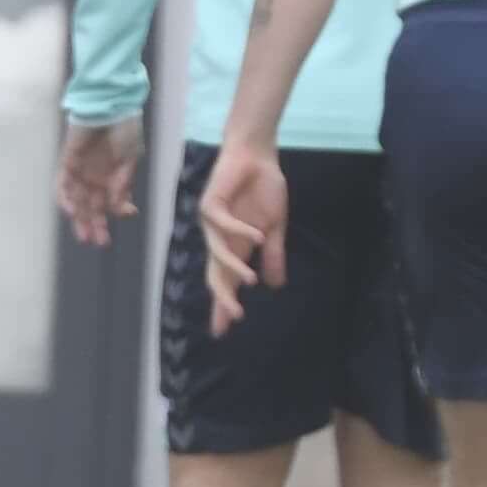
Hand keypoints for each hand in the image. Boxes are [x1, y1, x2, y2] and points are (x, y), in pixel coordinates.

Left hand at [54, 116, 144, 245]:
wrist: (110, 104)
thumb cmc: (125, 128)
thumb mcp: (131, 158)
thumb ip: (123, 183)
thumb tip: (119, 207)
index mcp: (112, 175)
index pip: (112, 200)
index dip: (118, 211)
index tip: (129, 213)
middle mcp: (95, 175)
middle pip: (92, 206)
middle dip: (96, 224)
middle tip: (100, 242)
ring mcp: (81, 170)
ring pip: (77, 201)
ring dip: (81, 219)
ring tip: (85, 237)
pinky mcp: (68, 162)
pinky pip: (62, 185)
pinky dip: (66, 199)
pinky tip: (72, 212)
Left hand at [195, 140, 290, 333]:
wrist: (258, 155)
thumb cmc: (265, 188)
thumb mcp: (275, 226)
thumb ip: (273, 254)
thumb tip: (276, 286)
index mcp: (234, 246)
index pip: (227, 281)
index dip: (223, 305)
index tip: (223, 331)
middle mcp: (219, 238)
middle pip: (216, 275)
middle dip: (223, 298)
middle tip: (232, 318)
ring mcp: (212, 222)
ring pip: (217, 253)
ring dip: (234, 268)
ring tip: (250, 282)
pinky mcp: (210, 203)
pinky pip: (223, 223)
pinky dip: (240, 230)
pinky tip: (257, 235)